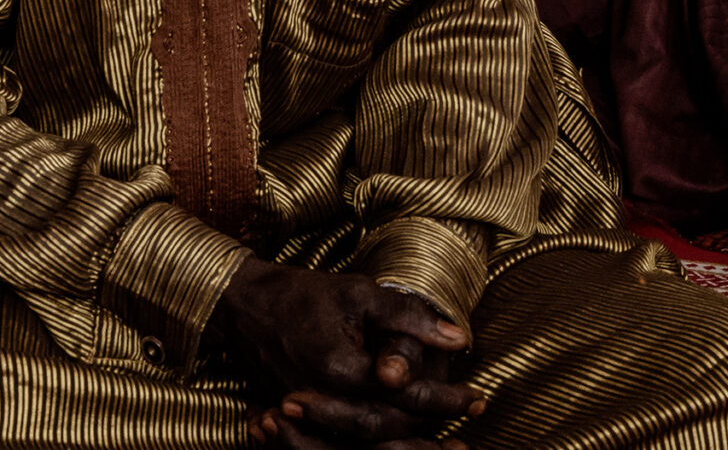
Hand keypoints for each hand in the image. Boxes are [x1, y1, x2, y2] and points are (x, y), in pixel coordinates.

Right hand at [214, 259, 476, 442]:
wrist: (248, 309)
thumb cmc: (305, 295)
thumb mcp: (359, 293)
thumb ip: (408, 316)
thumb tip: (459, 339)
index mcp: (339, 369)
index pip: (403, 395)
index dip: (444, 398)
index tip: (478, 396)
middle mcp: (325, 401)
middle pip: (389, 430)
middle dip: (434, 425)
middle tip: (473, 415)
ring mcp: (314, 416)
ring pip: (370, 445)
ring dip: (412, 445)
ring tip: (452, 443)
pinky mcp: (309, 421)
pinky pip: (351, 443)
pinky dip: (383, 446)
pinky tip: (411, 441)